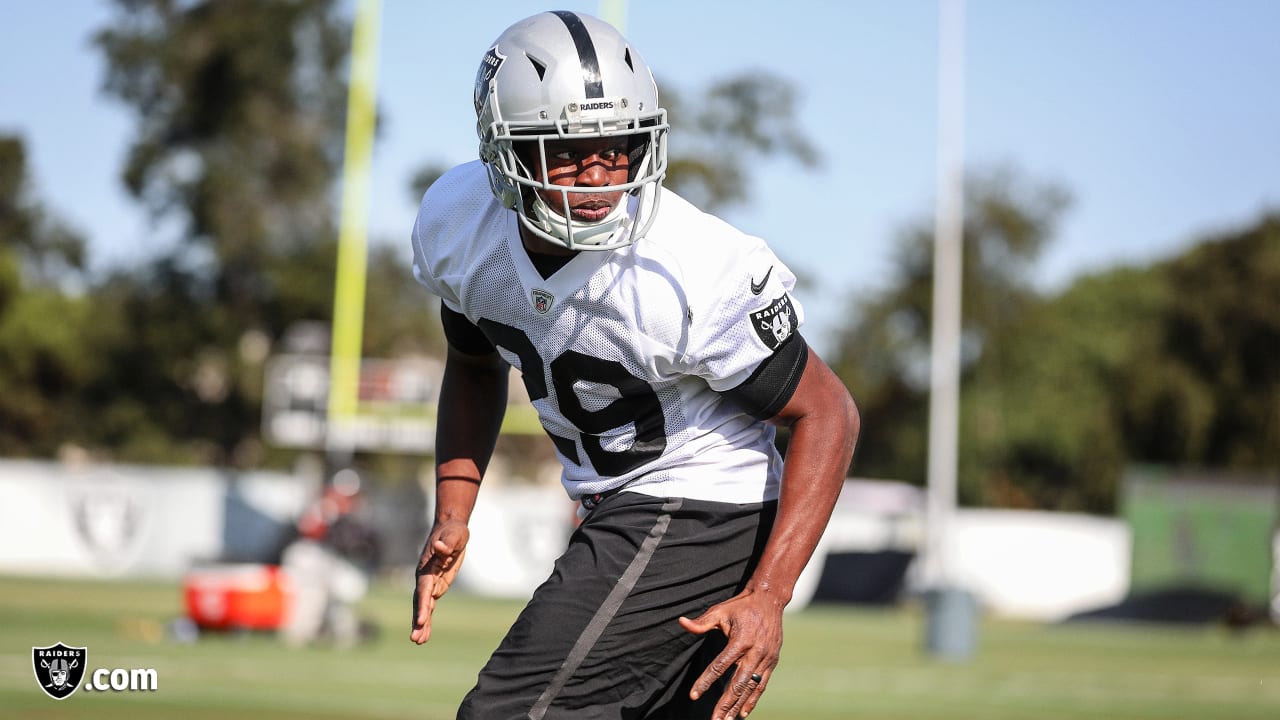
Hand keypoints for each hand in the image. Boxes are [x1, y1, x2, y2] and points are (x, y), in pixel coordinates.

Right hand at [409, 520, 468, 644]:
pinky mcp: (436, 586)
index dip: (421, 605)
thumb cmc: (453, 531)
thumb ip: (448, 542)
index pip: (424, 590)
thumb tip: (442, 548)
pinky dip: (427, 619)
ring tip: (419, 642)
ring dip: (421, 624)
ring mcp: (430, 583)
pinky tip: (425, 633)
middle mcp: (425, 577)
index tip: (420, 621)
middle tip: (415, 639)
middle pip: (420, 602)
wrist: (450, 528)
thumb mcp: (454, 535)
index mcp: (427, 567)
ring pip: (423, 607)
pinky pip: (430, 605)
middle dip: (418, 621)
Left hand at [679, 589, 783, 719]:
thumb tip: (681, 622)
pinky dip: (752, 700)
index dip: (705, 681)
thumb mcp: (720, 610)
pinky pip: (761, 685)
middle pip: (738, 683)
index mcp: (741, 640)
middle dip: (725, 703)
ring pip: (751, 688)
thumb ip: (702, 623)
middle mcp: (756, 652)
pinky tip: (742, 713)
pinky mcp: (772, 662)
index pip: (719, 666)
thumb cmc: (741, 606)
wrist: (770, 601)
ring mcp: (766, 659)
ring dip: (738, 706)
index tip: (694, 695)